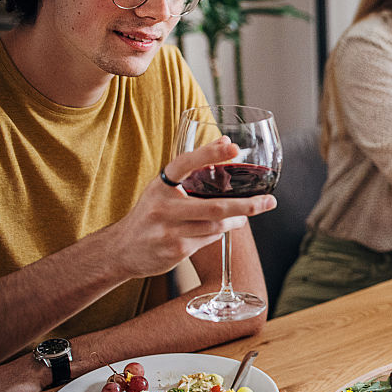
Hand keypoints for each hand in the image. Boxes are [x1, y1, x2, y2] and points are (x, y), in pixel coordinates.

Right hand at [108, 137, 276, 279]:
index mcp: (160, 185)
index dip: (209, 153)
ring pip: (216, 226)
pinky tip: (222, 229)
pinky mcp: (175, 250)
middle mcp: (163, 206)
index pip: (185, 163)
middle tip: (269, 202)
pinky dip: (220, 233)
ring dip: (236, 220)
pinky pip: (209, 239)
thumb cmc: (151, 213)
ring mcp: (169, 230)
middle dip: (247, 205)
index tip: (233, 146)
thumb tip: (225, 140)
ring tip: (244, 216)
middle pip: (214, 207)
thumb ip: (191, 168)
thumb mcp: (163, 188)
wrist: (122, 251)